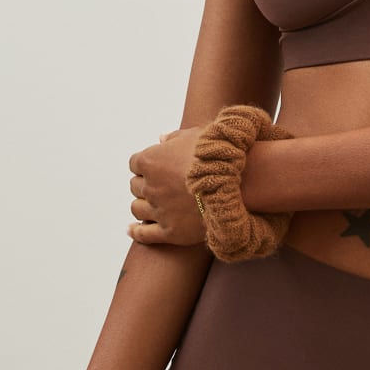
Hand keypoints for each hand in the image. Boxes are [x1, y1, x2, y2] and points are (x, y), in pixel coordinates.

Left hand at [127, 127, 206, 246]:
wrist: (238, 183)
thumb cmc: (216, 154)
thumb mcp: (195, 135)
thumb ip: (174, 137)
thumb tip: (160, 138)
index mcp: (151, 160)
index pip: (135, 163)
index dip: (146, 164)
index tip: (156, 166)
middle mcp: (150, 186)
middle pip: (135, 186)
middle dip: (145, 184)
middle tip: (159, 184)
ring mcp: (159, 210)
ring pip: (137, 208)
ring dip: (143, 204)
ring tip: (153, 204)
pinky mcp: (170, 231)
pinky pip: (144, 235)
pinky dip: (135, 232)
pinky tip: (132, 230)